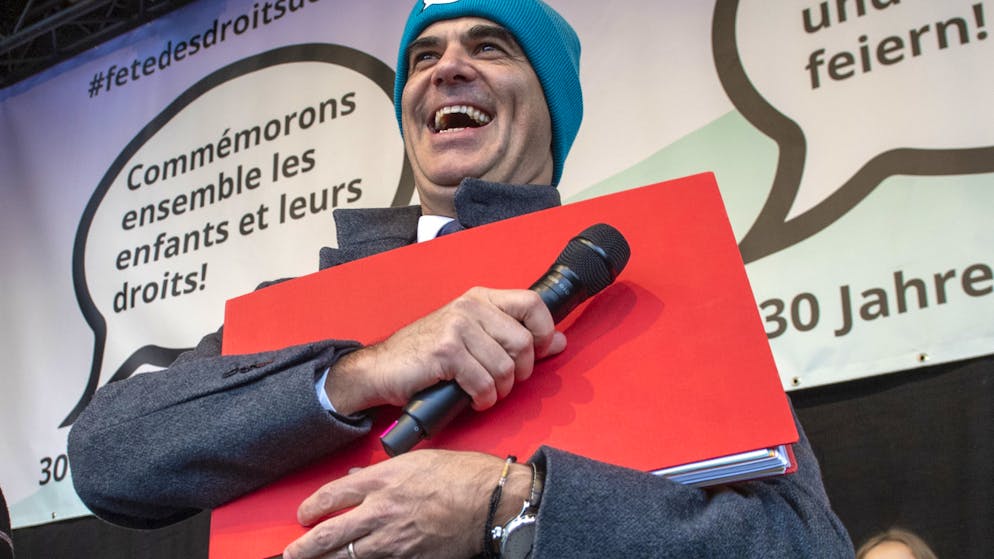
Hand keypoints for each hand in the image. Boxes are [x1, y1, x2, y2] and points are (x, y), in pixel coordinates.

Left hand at [282, 450, 531, 558]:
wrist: (490, 501)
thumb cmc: (461, 475)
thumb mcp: (419, 459)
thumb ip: (385, 471)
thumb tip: (361, 478)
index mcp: (382, 480)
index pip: (333, 494)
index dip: (313, 506)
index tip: (304, 514)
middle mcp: (382, 510)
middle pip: (332, 532)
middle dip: (306, 545)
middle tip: (292, 552)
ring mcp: (394, 539)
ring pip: (349, 555)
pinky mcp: (411, 558)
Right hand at [325, 287, 566, 414]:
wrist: (380, 369)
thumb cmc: (424, 356)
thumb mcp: (472, 337)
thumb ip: (512, 335)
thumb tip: (559, 342)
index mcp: (479, 299)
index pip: (532, 304)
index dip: (544, 332)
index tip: (540, 353)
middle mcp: (469, 307)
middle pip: (523, 342)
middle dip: (519, 372)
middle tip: (503, 382)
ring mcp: (457, 327)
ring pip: (505, 367)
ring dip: (499, 391)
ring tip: (484, 392)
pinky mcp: (446, 351)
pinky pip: (484, 382)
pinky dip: (482, 399)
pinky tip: (472, 399)